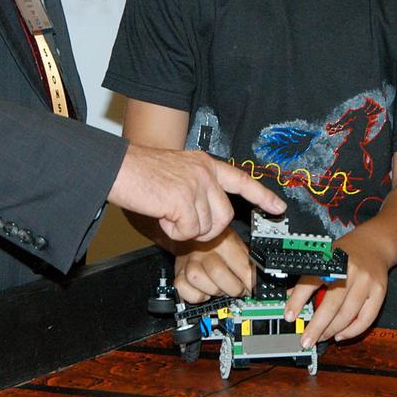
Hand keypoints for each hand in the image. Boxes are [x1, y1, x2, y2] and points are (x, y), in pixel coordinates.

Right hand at [108, 144, 284, 241]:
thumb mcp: (177, 173)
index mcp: (205, 164)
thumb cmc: (140, 173)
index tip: (278, 207)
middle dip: (207, 230)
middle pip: (224, 216)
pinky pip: (190, 232)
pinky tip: (162, 216)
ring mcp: (196, 185)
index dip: (262, 195)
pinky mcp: (184, 200)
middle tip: (183, 223)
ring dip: (187, 230)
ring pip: (208, 227)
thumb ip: (197, 187)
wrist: (118, 168)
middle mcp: (205, 172)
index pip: (242, 179)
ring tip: (168, 213)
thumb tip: (208, 216)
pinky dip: (174, 232)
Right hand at [173, 228, 253, 303]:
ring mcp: (189, 262)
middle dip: (233, 288)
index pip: (240, 264)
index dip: (249, 282)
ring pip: (198, 280)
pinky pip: (184, 289)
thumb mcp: (237, 244)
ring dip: (214, 290)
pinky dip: (196, 295)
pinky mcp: (178, 273)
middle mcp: (204, 250)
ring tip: (220, 289)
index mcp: (223, 241)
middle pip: (218, 273)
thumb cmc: (218, 243)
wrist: (194, 237)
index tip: (253, 289)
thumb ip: (248, 260)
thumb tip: (259, 280)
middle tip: (239, 291)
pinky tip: (204, 291)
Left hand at [284, 229, 388, 346]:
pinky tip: (340, 335)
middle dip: (316, 326)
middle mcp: (349, 270)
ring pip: (347, 314)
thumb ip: (307, 279)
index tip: (289, 316)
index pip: (310, 282)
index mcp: (331, 260)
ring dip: (332, 330)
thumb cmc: (346, 253)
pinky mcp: (379, 292)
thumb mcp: (324, 258)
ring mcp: (366, 282)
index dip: (297, 301)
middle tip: (306, 340)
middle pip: (331, 304)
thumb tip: (287, 299)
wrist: (374, 244)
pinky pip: (366, 318)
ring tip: (321, 338)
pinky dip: (352, 331)